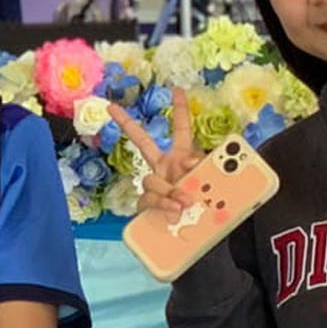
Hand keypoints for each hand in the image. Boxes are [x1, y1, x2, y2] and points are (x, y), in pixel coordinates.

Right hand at [114, 91, 203, 222]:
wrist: (201, 238)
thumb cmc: (208, 207)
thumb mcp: (214, 185)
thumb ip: (204, 171)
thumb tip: (190, 164)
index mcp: (182, 158)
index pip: (181, 129)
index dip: (180, 109)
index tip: (177, 89)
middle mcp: (164, 167)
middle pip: (143, 143)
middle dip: (127, 125)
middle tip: (112, 108)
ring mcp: (154, 186)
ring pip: (151, 180)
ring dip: (169, 189)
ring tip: (185, 201)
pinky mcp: (146, 206)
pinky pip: (148, 200)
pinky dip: (162, 204)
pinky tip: (174, 210)